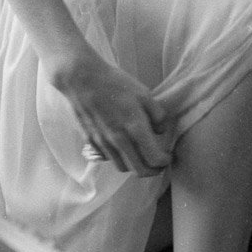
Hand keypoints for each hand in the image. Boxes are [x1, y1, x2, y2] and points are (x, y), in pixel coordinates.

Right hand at [51, 47, 173, 176]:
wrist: (82, 80)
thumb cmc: (115, 83)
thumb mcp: (144, 93)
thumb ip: (157, 115)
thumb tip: (160, 131)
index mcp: (135, 128)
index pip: (154, 158)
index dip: (164, 162)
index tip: (168, 158)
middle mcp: (120, 141)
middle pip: (139, 170)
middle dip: (153, 171)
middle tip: (159, 165)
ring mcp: (104, 143)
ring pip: (123, 167)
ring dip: (135, 167)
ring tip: (142, 157)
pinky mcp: (92, 142)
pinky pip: (109, 158)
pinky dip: (119, 159)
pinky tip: (123, 148)